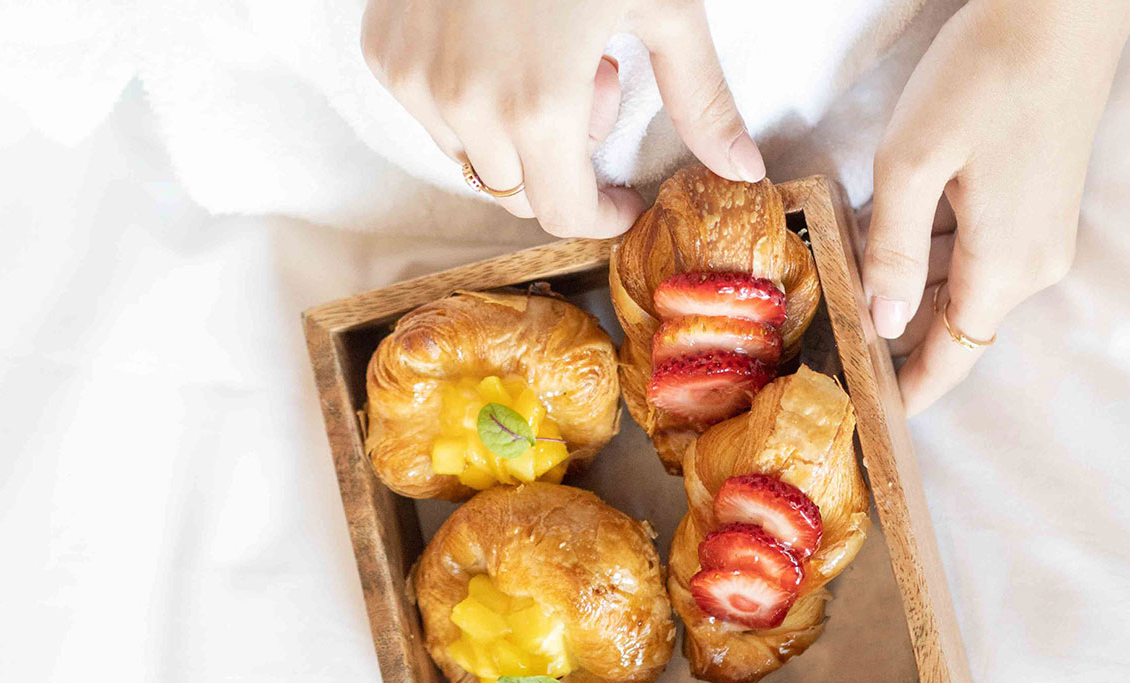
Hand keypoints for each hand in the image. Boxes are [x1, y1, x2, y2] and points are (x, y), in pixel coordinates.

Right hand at [361, 0, 765, 238]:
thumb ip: (700, 99)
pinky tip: (500, 42)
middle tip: (596, 81)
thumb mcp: (663, 8)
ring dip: (517, 132)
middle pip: (519, 192)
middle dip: (567, 162)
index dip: (600, 215)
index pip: (562, 213)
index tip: (621, 198)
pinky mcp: (386, 55)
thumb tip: (743, 169)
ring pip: (475, 157)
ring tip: (547, 52)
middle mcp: (465, 107)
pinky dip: (471, 99)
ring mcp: (416, 81)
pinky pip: (433, 114)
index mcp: (538, 108)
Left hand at [862, 0, 1129, 415]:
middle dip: (894, 329)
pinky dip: (928, 246)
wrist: (1061, 11)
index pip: (951, 360)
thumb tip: (883, 323)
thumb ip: (894, 250)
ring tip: (842, 267)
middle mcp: (1031, 264)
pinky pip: (973, 249)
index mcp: (1005, 267)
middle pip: (951, 323)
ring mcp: (1039, 234)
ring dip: (905, 279)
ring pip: (958, 283)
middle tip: (828, 332)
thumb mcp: (914, 164)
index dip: (911, 391)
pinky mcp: (1036, 204)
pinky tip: (884, 223)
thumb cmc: (985, 77)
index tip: (870, 414)